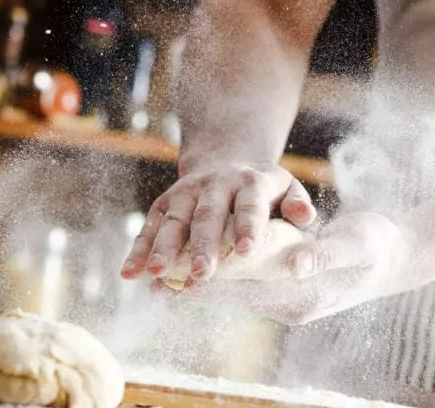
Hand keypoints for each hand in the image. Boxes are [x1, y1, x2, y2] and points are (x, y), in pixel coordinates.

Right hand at [120, 162, 316, 283]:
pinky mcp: (165, 204)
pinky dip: (138, 250)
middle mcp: (215, 184)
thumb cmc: (264, 189)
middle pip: (207, 216)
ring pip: (173, 221)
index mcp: (250, 182)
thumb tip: (305, 218)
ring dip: (163, 248)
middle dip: (203, 245)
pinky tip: (130, 274)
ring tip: (156, 274)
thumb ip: (298, 204)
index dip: (248, 227)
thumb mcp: (287, 188)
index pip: (250, 205)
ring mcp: (186, 192)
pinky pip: (149, 227)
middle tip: (201, 273)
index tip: (246, 252)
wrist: (226, 160)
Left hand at [152, 212, 416, 324]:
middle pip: (234, 296)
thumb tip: (296, 262)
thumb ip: (322, 254)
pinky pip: (247, 285)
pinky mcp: (287, 289)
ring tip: (164, 275)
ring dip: (203, 283)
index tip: (176, 279)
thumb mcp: (353, 245)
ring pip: (237, 292)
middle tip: (155, 279)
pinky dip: (222, 277)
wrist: (395, 255)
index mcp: (304, 296)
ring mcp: (288, 300)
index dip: (211, 284)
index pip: (247, 291)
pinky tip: (200, 267)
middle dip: (196, 287)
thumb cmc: (374, 246)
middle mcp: (291, 305)